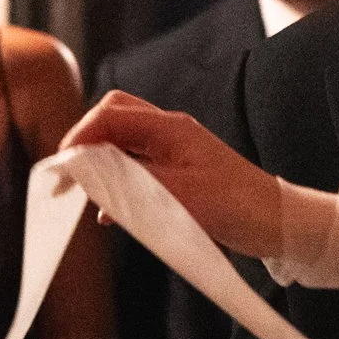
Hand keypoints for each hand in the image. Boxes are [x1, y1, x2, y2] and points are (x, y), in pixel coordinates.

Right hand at [62, 92, 284, 258]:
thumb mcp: (179, 196)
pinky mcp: (179, 171)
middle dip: (85, 138)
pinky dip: (117, 179)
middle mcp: (171, 132)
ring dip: (100, 160)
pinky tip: (111, 210)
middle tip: (66, 172)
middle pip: (114, 116)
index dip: (80, 136)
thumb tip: (93, 174)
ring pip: (124, 141)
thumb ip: (134, 180)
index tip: (62, 165)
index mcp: (171, 128)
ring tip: (83, 190)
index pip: (111, 115)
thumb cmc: (236, 206)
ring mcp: (175, 150)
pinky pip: (137, 164)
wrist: (277, 223)